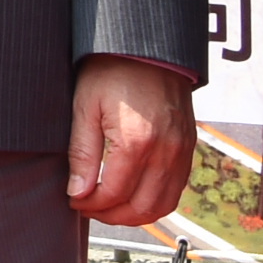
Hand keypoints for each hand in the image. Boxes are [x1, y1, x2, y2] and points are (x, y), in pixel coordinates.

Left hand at [66, 54, 196, 224]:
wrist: (148, 46)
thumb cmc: (112, 69)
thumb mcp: (85, 106)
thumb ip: (82, 153)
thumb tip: (78, 192)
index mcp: (137, 141)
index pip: (114, 193)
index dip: (90, 203)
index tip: (73, 200)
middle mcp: (166, 151)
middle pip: (141, 207)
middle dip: (110, 215)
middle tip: (87, 208)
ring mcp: (182, 151)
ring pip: (163, 205)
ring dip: (134, 215)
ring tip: (108, 207)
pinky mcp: (189, 147)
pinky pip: (176, 189)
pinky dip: (155, 202)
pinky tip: (133, 195)